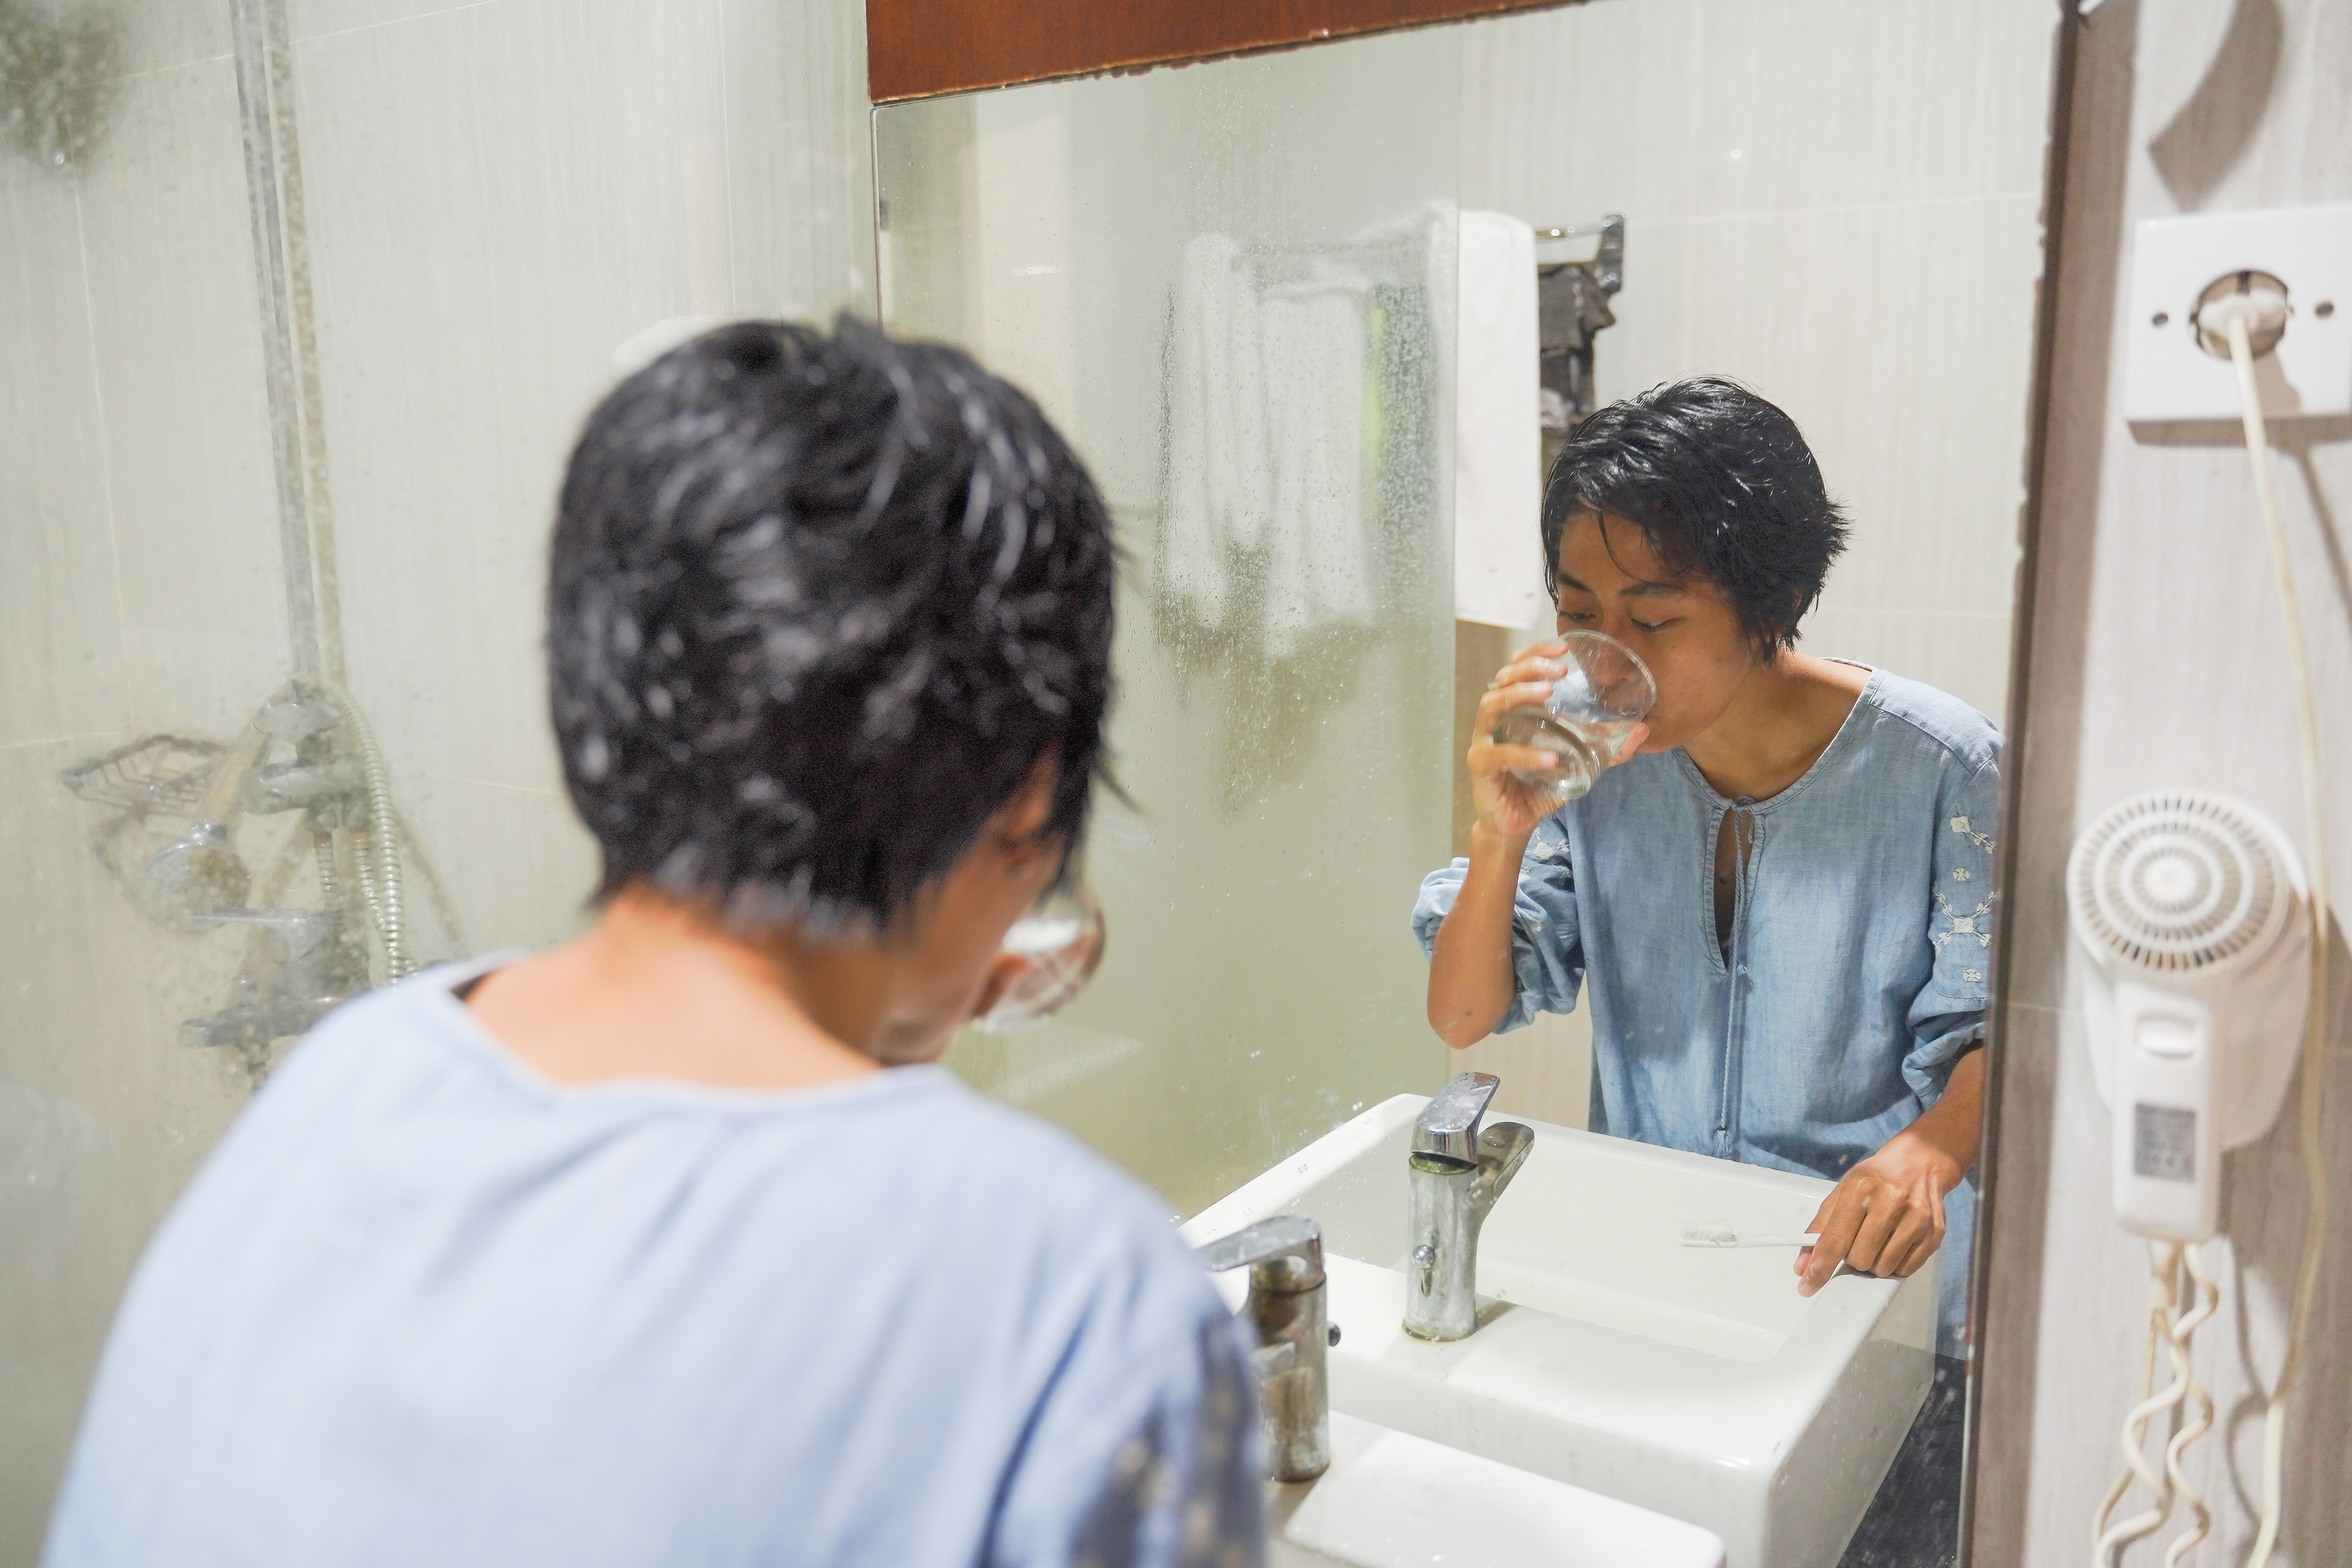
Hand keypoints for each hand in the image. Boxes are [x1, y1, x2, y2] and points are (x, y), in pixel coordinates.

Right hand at [1467, 642, 1649, 843]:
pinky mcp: (1481, 768)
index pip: (1516, 671)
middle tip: (1558, 671)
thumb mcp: (1579, 763)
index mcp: (1515, 711)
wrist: (1516, 824)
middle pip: (1501, 681)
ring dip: (1518, 695)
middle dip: (1528, 669)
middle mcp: (1495, 721)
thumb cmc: (1540, 786)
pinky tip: (1550, 758)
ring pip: (1490, 707)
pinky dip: (1524, 755)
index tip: (1561, 648)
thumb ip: (1607, 749)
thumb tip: (1642, 730)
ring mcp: (1484, 742)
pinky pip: (1498, 755)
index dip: (1534, 655)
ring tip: (1547, 694)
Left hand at [1793, 1122, 1966, 1295]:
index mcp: (1861, 1188)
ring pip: (1883, 1268)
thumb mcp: (1841, 1193)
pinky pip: (1906, 1269)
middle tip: (1857, 1242)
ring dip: (1874, 1262)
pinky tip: (1895, 1243)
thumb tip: (1803, 1268)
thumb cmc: (1874, 1180)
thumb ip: (1820, 1229)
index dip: (1820, 1266)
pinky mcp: (1935, 1233)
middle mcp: (1892, 1201)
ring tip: (1876, 1241)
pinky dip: (1894, 1264)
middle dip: (1852, 1258)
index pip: (1836, 1238)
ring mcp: (1917, 1218)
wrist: (1919, 1163)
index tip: (1807, 1287)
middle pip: (1859, 1259)